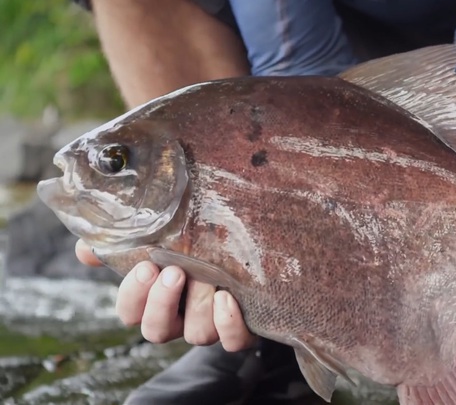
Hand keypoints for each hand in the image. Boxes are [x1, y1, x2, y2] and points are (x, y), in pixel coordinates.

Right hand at [75, 240, 254, 350]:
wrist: (246, 253)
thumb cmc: (195, 246)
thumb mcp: (160, 239)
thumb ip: (123, 242)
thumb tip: (85, 249)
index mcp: (154, 302)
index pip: (129, 314)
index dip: (133, 295)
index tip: (146, 266)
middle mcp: (179, 320)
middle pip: (156, 331)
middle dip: (161, 303)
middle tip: (173, 272)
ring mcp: (209, 326)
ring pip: (196, 335)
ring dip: (199, 305)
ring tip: (209, 276)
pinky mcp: (240, 329)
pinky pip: (233, 341)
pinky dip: (228, 323)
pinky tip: (227, 298)